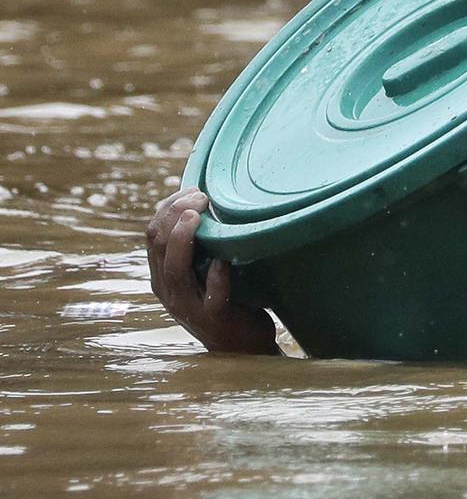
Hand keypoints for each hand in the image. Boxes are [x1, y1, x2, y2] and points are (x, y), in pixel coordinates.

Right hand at [145, 187, 279, 354]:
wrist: (242, 346)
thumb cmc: (227, 298)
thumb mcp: (204, 268)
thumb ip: (200, 242)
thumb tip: (205, 200)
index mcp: (163, 273)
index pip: (152, 233)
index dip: (168, 207)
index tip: (193, 190)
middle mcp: (169, 289)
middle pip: (158, 245)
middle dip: (175, 213)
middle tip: (201, 196)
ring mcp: (189, 306)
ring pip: (175, 270)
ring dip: (184, 239)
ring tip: (197, 216)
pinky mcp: (215, 319)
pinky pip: (211, 297)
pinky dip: (216, 277)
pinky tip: (222, 261)